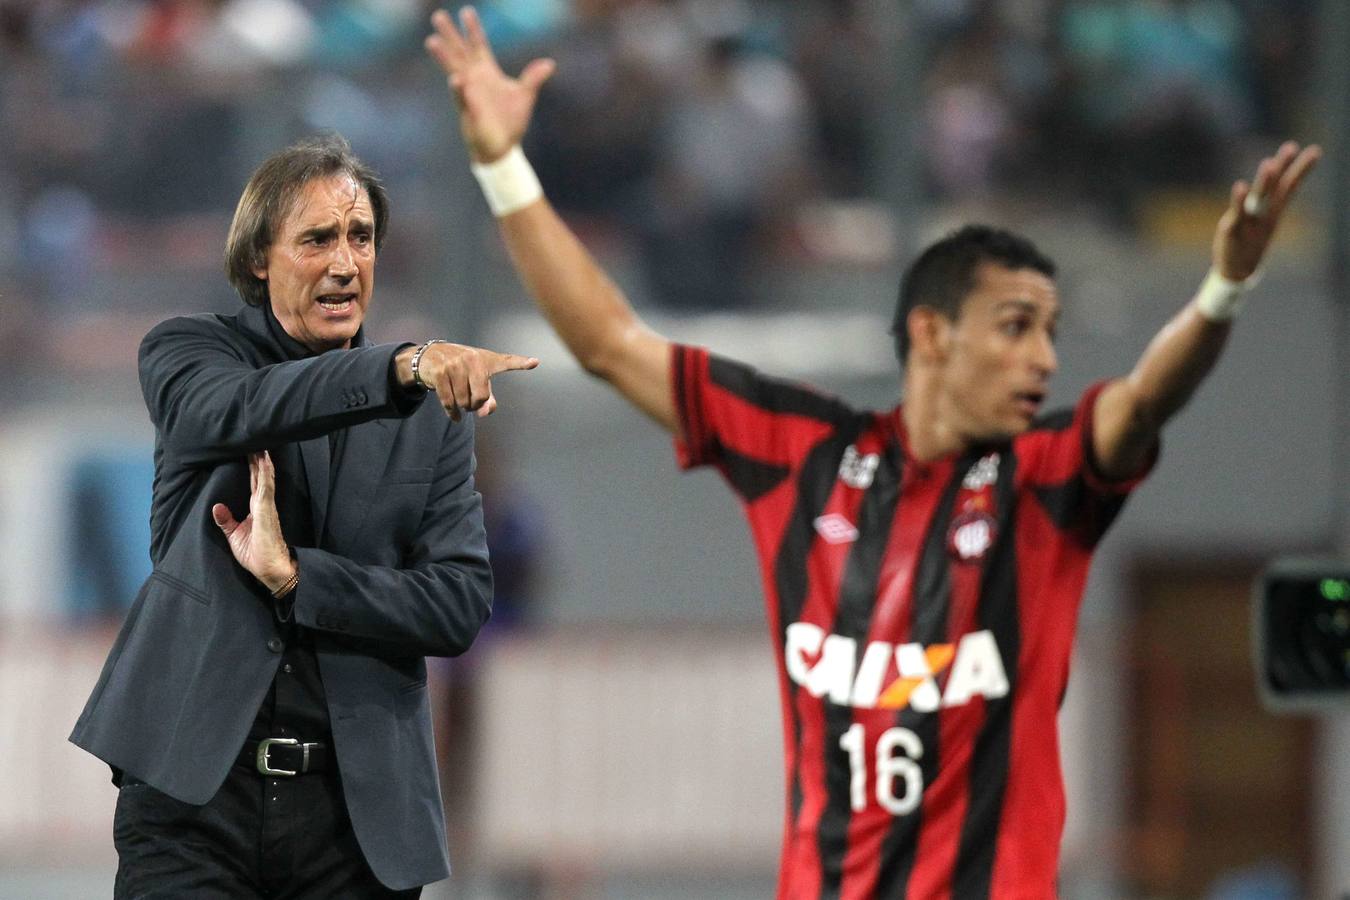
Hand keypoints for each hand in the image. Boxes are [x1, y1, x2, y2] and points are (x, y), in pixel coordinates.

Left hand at [212, 451, 294, 593]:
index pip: (255, 483)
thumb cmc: (255, 554)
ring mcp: (266, 507)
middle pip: (260, 476)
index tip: (252, 452)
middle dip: (258, 459)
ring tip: (261, 445)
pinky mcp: (266, 511)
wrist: (271, 569)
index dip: (253, 468)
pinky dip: (265, 475)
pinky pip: (265, 489)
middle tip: (256, 440)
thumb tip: (216, 506)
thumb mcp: (234, 536)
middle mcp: (262, 504)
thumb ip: (226, 521)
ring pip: (264, 478)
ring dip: (263, 461)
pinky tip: (264, 463)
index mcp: (256, 509)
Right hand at [397, 342, 538, 420]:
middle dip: (475, 405)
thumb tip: (483, 412)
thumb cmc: (461, 370)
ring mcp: (455, 365)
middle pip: (481, 396)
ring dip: (463, 408)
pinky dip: (452, 413)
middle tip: (471, 404)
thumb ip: (488, 398)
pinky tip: (455, 417)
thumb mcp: (477, 379)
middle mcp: (472, 359)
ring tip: (461, 403)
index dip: (521, 363)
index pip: (507, 362)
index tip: (535, 362)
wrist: (430, 357)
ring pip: (464, 401)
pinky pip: (449, 402)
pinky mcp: (440, 373)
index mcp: (487, 359)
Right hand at [424, 6, 555, 163]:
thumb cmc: (510, 122)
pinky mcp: (470, 112)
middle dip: (450, 35)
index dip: (473, 29)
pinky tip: (456, 79)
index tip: (466, 11)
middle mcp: (475, 80)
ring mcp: (469, 94)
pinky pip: (463, 98)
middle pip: (460, 53)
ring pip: (454, 71)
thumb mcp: (525, 96)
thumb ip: (533, 78)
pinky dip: (460, 89)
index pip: (479, 46)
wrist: (503, 148)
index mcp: (487, 73)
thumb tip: (550, 64)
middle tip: (438, 16)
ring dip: (444, 57)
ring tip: (432, 41)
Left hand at [1214, 141, 1320, 280]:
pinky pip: (1236, 214)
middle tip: (1291, 147)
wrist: (1237, 271)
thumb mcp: (1262, 219)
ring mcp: (1248, 222)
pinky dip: (1238, 201)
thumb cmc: (1250, 240)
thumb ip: (1267, 199)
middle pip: (1275, 188)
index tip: (1316, 150)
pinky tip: (1240, 185)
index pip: (1288, 185)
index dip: (1300, 168)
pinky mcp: (1231, 230)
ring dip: (1264, 182)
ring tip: (1269, 163)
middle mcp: (1263, 214)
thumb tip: (1276, 180)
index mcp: (1272, 210)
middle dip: (1282, 168)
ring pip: (1257, 199)